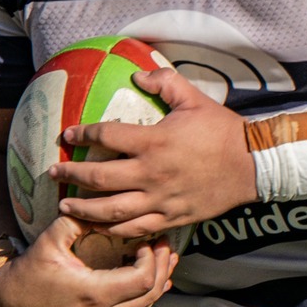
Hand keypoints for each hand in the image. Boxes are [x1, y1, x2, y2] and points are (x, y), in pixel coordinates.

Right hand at [0, 216, 174, 306]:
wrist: (9, 304)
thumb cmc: (29, 270)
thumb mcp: (51, 239)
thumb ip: (79, 219)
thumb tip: (105, 204)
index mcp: (94, 295)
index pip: (143, 278)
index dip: (152, 257)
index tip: (148, 240)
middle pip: (150, 295)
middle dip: (162, 268)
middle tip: (165, 246)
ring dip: (156, 283)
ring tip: (162, 260)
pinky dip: (142, 298)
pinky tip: (149, 282)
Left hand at [50, 68, 254, 235]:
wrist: (253, 165)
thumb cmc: (222, 130)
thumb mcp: (194, 98)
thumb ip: (164, 83)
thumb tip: (137, 75)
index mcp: (154, 141)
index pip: (107, 135)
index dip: (83, 133)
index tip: (67, 134)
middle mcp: (151, 174)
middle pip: (99, 178)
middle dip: (71, 175)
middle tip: (53, 173)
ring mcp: (160, 200)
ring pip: (111, 211)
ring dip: (84, 209)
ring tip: (64, 206)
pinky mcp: (170, 219)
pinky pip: (135, 229)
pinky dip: (113, 231)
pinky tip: (98, 228)